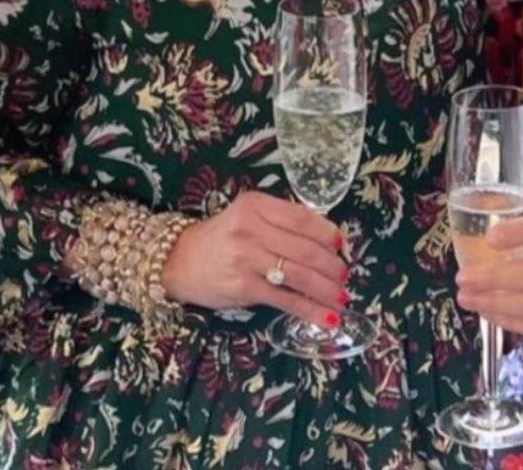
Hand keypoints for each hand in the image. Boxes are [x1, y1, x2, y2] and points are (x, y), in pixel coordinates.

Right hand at [162, 191, 348, 327]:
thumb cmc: (222, 237)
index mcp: (256, 206)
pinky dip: (309, 309)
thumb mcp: (249, 216)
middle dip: (331, 265)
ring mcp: (246, 259)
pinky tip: (327, 316)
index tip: (340, 245)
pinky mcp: (243, 288)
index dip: (326, 233)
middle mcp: (251, 229)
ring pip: (298, 274)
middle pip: (304, 248)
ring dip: (326, 288)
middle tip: (344, 275)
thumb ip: (280, 221)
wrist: (179, 261)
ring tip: (342, 296)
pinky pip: (284, 299)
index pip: (301, 218)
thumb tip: (326, 239)